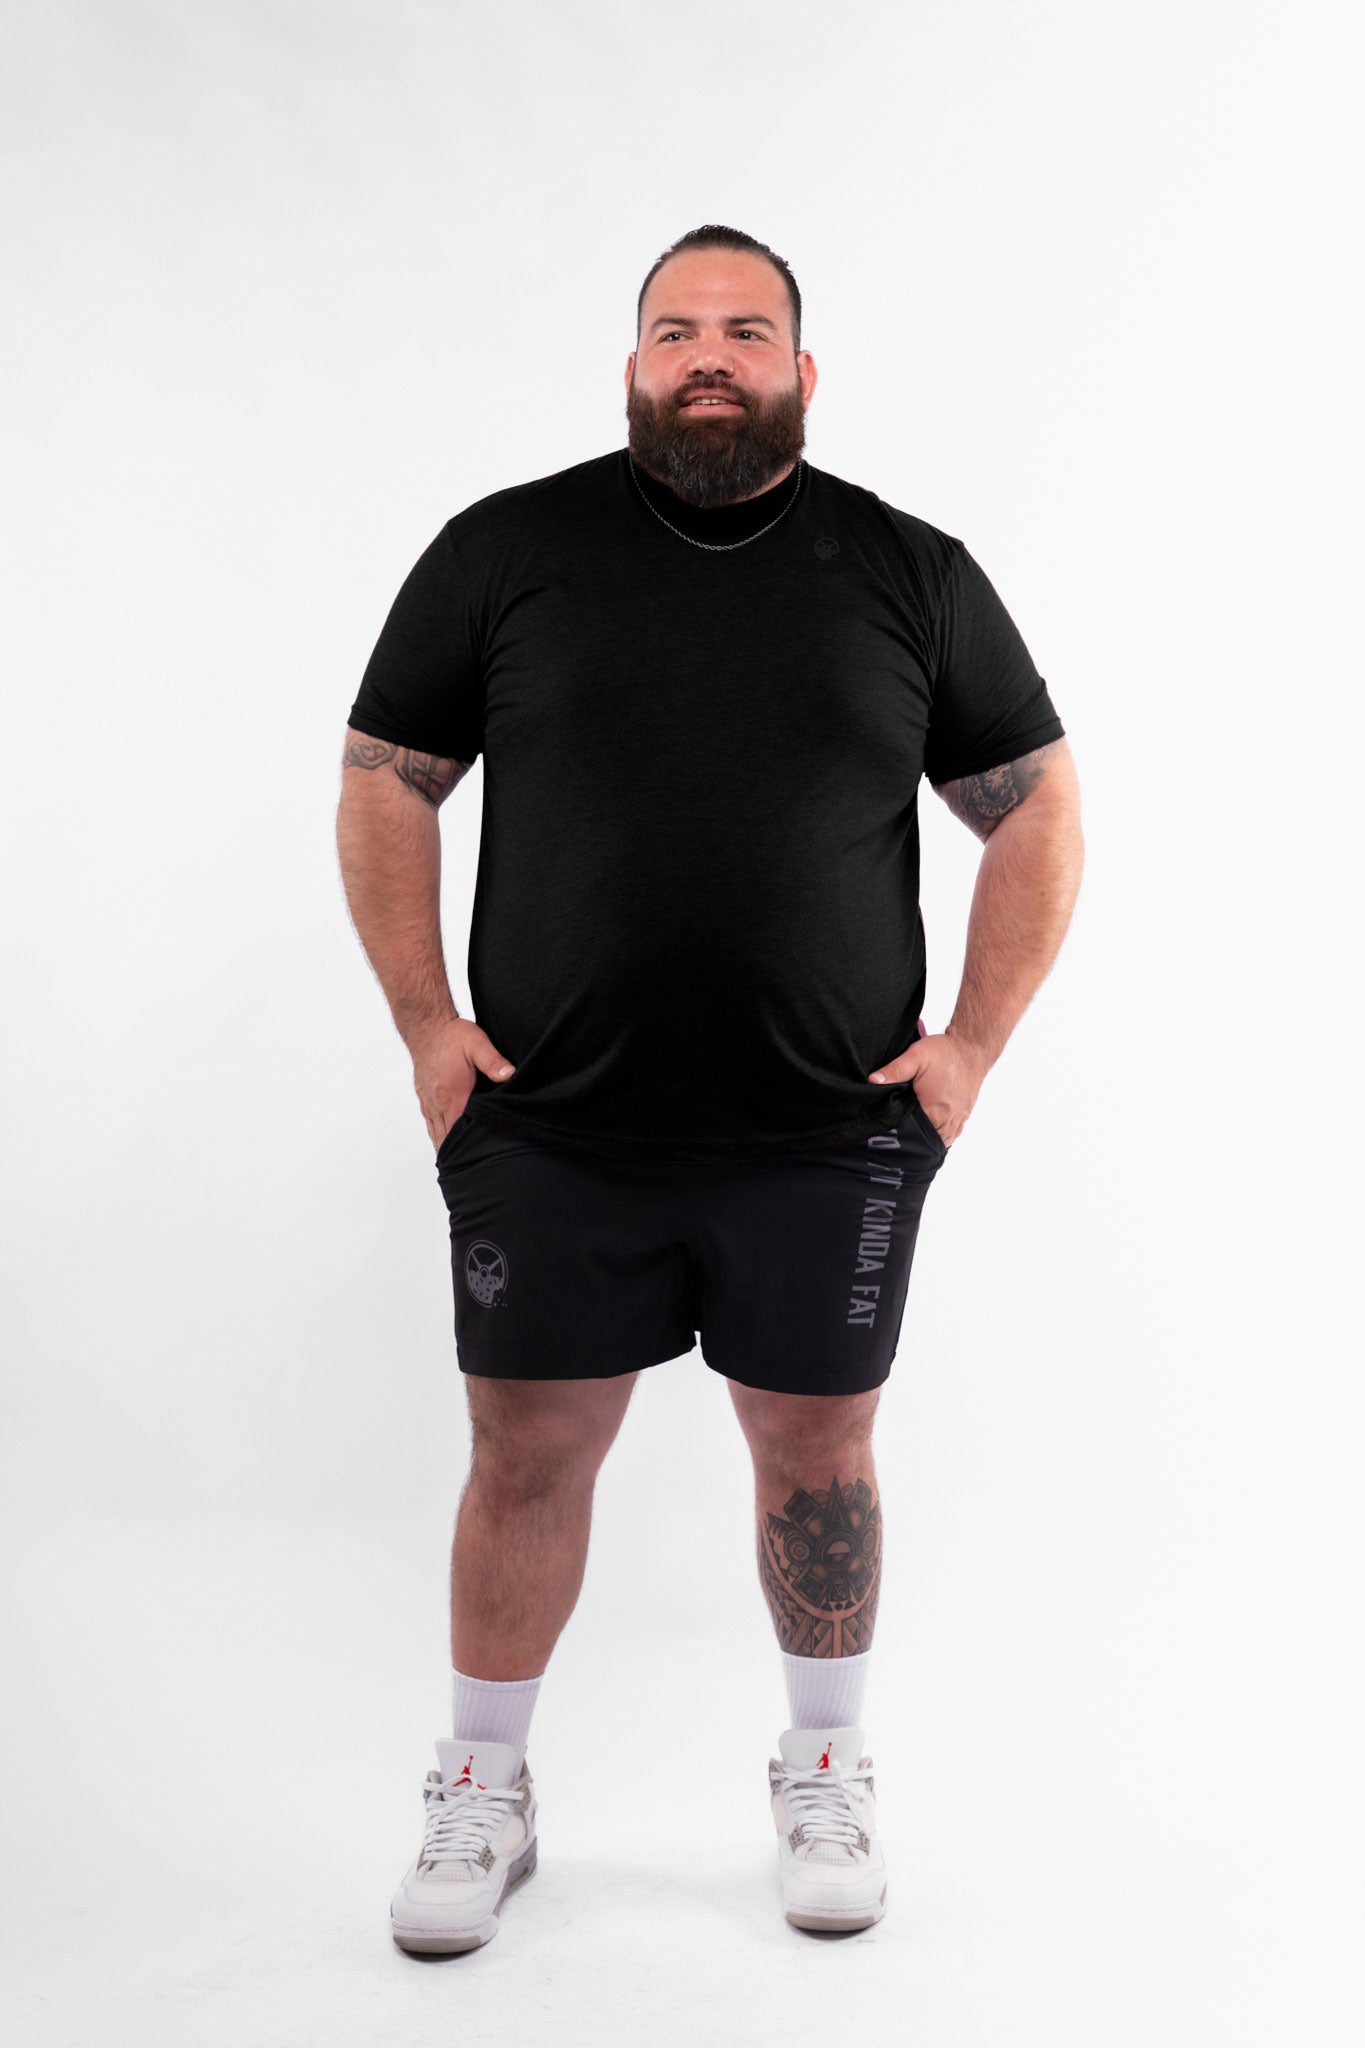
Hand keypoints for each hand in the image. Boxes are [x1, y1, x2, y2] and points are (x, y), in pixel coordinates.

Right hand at [411, 1018, 516, 1153]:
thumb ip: (493, 1061)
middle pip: (447, 1139)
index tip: (479, 1162)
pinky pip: (430, 1124)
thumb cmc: (453, 1036)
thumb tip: (510, 1074)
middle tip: (473, 1172)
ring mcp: (429, 1102)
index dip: (469, 1148)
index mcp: (452, 1095)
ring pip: (436, 1135)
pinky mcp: (425, 1097)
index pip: (459, 1132)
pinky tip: (446, 1145)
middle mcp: (438, 1103)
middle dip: (459, 1155)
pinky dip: (438, 1136)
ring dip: (447, 1148)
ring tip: (460, 1166)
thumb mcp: (477, 1043)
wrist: (427, 1026)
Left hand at [868, 1031, 989, 1147]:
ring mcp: (959, 1118)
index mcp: (935, 1109)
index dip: (900, 1134)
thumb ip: (894, 1070)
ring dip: (927, 1140)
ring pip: (941, 1140)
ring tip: (910, 1136)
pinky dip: (940, 1136)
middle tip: (895, 1135)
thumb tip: (873, 1081)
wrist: (971, 1047)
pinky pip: (951, 1135)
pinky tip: (929, 1133)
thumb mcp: (916, 1055)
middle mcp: (949, 1117)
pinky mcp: (964, 1114)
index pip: (914, 1133)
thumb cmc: (944, 1052)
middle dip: (912, 1140)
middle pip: (927, 1141)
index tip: (887, 1130)